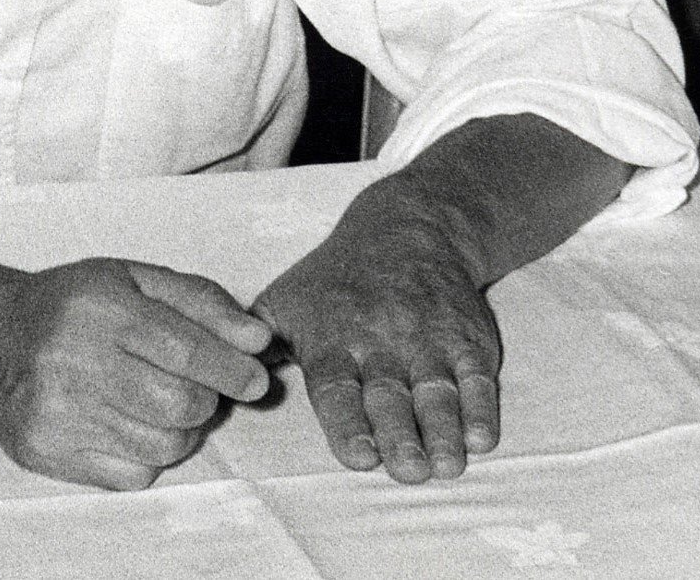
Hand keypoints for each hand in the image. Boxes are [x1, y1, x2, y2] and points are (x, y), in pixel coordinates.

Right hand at [0, 259, 270, 490]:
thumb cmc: (77, 303)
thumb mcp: (138, 280)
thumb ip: (203, 304)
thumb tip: (259, 342)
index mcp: (98, 307)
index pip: (183, 349)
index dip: (230, 368)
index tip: (255, 379)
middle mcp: (70, 360)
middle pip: (177, 404)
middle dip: (205, 399)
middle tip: (197, 385)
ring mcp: (53, 412)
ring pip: (161, 446)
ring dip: (181, 430)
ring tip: (164, 403)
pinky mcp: (44, 451)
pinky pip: (131, 475)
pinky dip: (146, 455)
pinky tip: (127, 423)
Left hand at [253, 212, 500, 483]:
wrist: (411, 227)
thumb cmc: (336, 280)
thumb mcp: (285, 299)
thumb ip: (254, 345)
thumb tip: (217, 382)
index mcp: (333, 338)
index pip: (338, 386)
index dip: (348, 422)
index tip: (359, 457)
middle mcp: (382, 340)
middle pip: (391, 394)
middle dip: (400, 435)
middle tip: (408, 471)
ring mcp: (430, 339)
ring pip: (437, 390)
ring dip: (443, 430)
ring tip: (446, 465)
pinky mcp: (468, 338)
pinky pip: (477, 376)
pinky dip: (482, 408)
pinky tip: (482, 438)